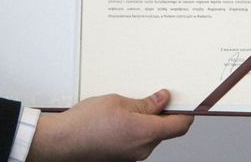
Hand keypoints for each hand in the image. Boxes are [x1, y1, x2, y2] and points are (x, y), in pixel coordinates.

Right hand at [27, 89, 193, 161]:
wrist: (62, 141)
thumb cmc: (86, 122)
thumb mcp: (119, 102)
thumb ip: (145, 103)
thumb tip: (162, 100)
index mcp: (145, 133)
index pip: (179, 126)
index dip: (187, 113)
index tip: (188, 102)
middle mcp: (142, 149)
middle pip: (165, 131)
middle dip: (164, 114)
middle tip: (157, 95)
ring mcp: (132, 155)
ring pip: (150, 136)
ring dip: (148, 121)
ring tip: (131, 104)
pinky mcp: (121, 157)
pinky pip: (137, 141)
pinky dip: (137, 129)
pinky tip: (122, 117)